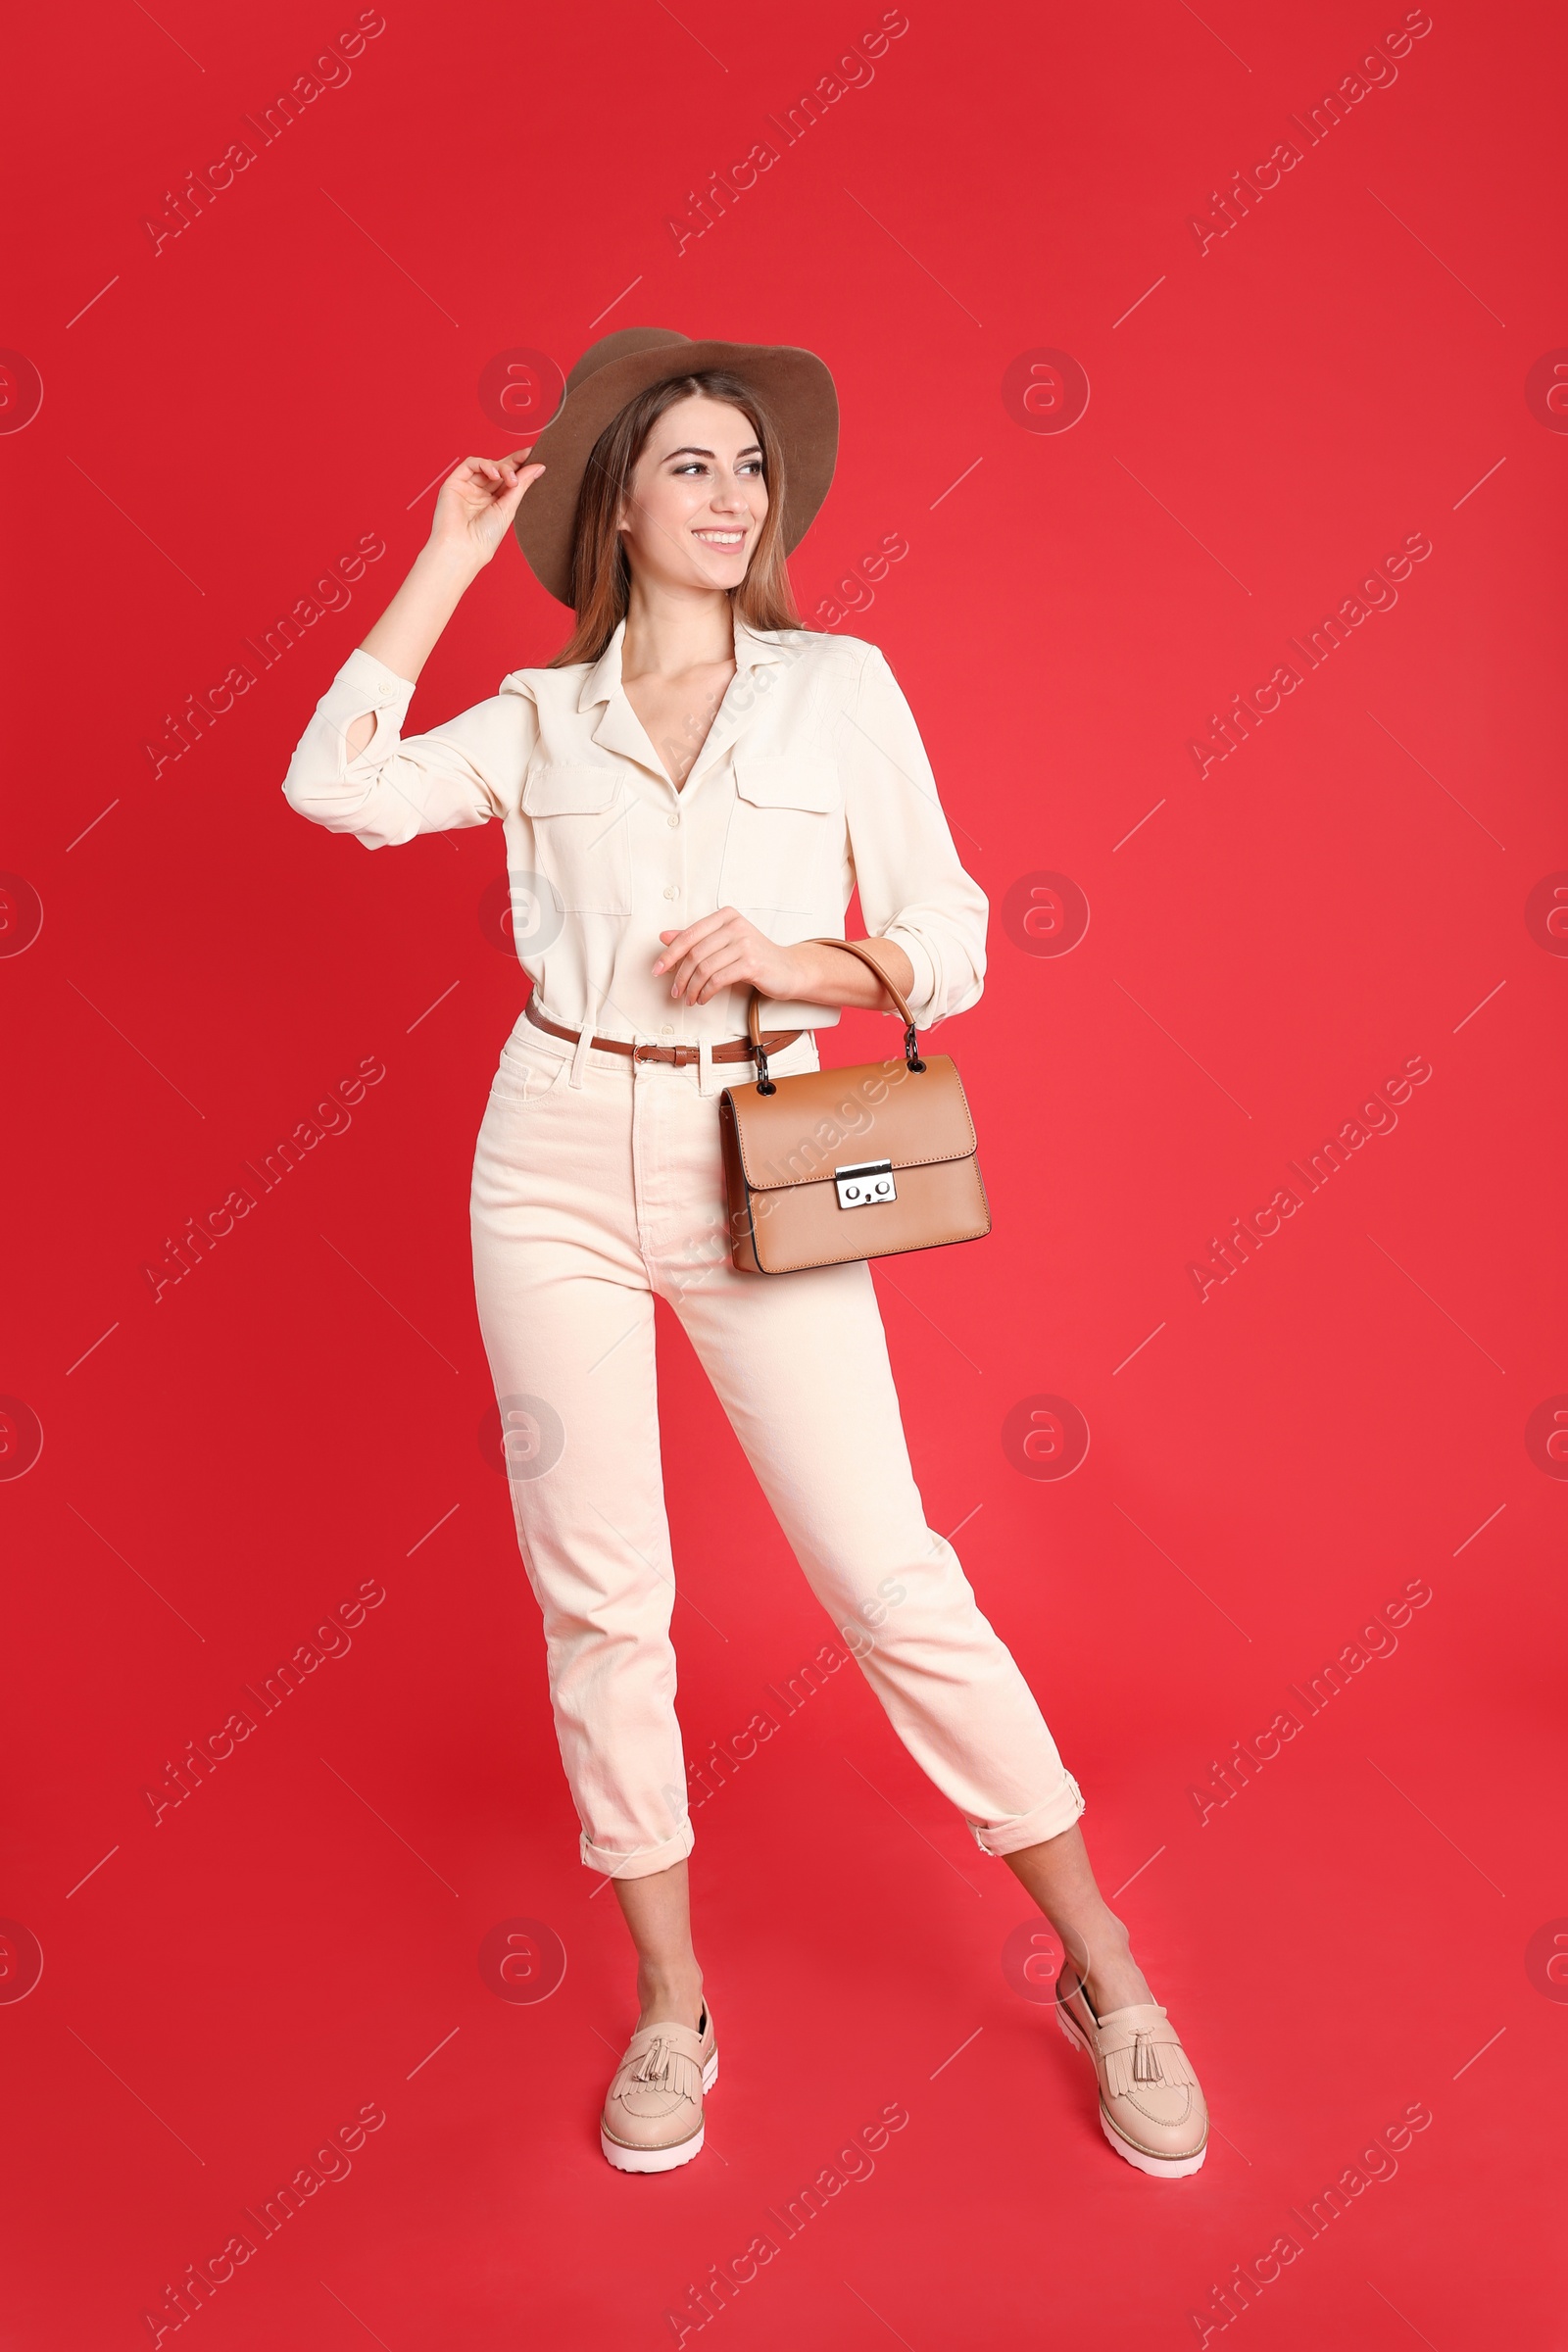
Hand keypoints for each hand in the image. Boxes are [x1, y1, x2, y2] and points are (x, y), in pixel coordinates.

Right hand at [428, 450, 543, 567]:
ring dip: (501, 467)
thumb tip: (538, 467)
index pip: (508, 478)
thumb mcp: (509, 508)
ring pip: (486, 465)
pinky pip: (470, 464)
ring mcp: (467, 487)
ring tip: (510, 479)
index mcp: (495, 502)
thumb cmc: (485, 537)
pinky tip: (495, 474)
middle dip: (513, 461)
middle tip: (527, 455)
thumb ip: (521, 485)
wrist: (464, 548)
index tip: (535, 456)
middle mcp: (481, 493)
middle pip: (498, 469)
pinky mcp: (454, 483)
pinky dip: (484, 464)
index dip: (520, 466)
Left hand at [652, 909, 805, 1005]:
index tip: (657, 969)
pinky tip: (703, 998)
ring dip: (692, 988)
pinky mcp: (751, 963)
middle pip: (695, 953)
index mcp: (726, 916)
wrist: (788, 969)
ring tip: (689, 998)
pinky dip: (706, 992)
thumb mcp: (723, 943)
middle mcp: (735, 925)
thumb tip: (664, 936)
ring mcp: (745, 943)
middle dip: (680, 976)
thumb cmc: (754, 957)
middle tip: (675, 991)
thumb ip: (695, 939)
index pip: (689, 935)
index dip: (670, 954)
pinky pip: (718, 979)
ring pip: (705, 968)